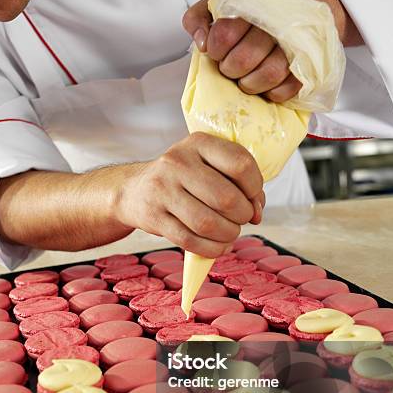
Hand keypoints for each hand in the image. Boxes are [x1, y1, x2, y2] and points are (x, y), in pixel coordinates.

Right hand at [117, 132, 264, 257]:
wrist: (135, 190)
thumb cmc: (183, 179)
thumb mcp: (207, 166)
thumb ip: (238, 182)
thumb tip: (257, 212)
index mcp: (198, 143)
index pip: (241, 164)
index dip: (255, 188)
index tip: (253, 200)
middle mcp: (178, 162)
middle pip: (226, 198)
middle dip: (243, 216)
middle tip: (241, 219)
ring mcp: (162, 190)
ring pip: (208, 223)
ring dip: (228, 235)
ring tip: (230, 233)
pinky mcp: (154, 217)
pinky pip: (190, 241)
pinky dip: (212, 249)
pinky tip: (218, 246)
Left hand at [183, 0, 301, 102]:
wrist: (298, 0)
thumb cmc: (254, 8)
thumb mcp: (218, 4)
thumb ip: (198, 18)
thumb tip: (201, 43)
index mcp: (250, 6)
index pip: (225, 35)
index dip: (216, 50)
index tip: (218, 50)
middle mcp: (275, 24)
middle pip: (244, 60)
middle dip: (231, 69)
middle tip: (231, 66)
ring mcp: (294, 45)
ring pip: (269, 74)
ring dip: (251, 83)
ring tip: (247, 77)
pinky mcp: (306, 65)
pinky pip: (288, 87)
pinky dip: (273, 92)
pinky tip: (266, 84)